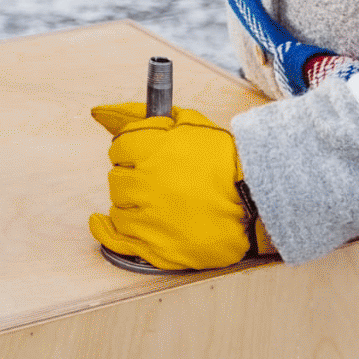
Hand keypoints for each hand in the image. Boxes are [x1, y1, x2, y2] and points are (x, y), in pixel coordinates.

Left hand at [87, 101, 262, 271]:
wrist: (257, 202)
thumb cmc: (225, 162)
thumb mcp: (189, 124)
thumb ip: (142, 116)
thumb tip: (101, 111)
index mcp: (149, 150)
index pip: (119, 148)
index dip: (132, 150)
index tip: (144, 155)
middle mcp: (142, 184)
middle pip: (117, 179)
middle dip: (132, 176)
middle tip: (155, 179)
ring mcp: (146, 218)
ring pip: (118, 207)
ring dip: (129, 202)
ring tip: (152, 201)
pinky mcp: (153, 247)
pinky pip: (115, 239)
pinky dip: (105, 230)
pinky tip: (101, 222)